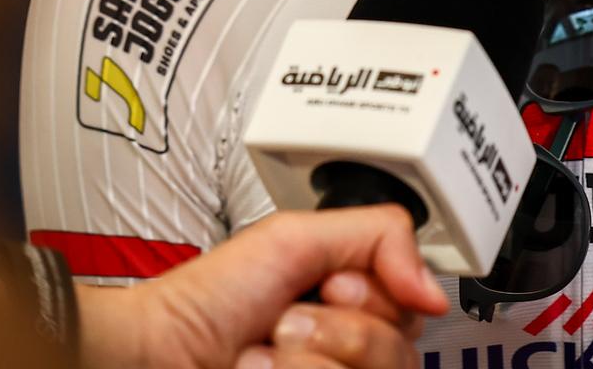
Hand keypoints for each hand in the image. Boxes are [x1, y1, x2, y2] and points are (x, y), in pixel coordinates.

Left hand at [79, 206, 447, 368]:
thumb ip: (380, 237)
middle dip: (340, 331)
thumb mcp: (297, 236)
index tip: (332, 286)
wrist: (158, 354)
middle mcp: (350, 353)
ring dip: (309, 360)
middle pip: (401, 354)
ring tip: (268, 351)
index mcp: (357, 306)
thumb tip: (434, 291)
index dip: (375, 299)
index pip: (416, 313)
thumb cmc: (211, 299)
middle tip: (289, 319)